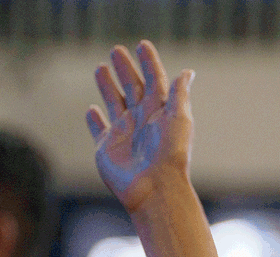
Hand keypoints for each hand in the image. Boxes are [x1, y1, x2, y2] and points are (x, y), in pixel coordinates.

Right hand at [87, 41, 194, 213]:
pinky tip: (92, 109)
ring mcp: (124, 133)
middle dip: (125, 68)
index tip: (142, 45)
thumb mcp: (179, 119)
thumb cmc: (170, 154)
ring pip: (114, 102)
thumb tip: (187, 72)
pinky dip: (95, 120)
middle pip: (132, 87)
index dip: (149, 63)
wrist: (154, 187)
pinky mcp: (108, 147)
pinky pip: (99, 129)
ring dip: (108, 86)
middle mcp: (142, 120)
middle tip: (116, 50)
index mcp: (160, 111)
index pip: (154, 80)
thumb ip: (179, 94)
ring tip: (101, 68)